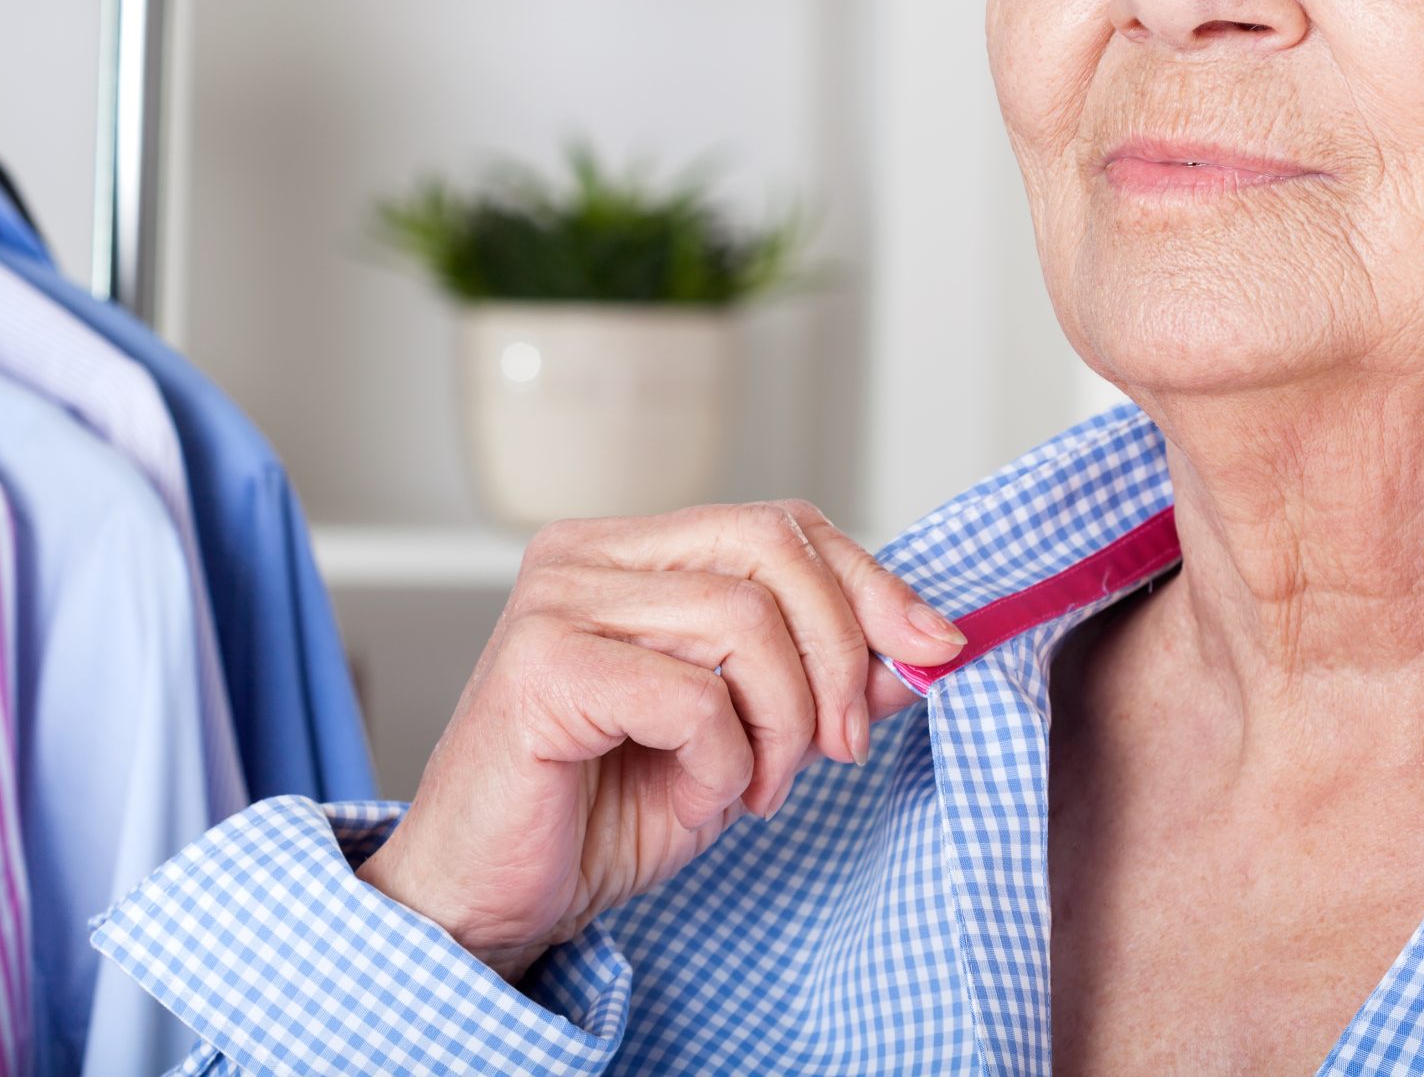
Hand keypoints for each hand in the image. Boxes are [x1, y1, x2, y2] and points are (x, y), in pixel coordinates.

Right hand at [353, 499, 968, 981]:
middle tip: (840, 748)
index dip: (871, 583)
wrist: (486, 899)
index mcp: (629, 551)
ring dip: (782, 722)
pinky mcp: (542, 666)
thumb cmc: (598, 815)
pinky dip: (723, 760)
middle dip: (838, 651)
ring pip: (743, 618)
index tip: (936, 648)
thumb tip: (930, 645)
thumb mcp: (747, 743)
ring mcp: (556, 602)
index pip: (780, 524)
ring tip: (755, 788)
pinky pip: (692, 695)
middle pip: (771, 546)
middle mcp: (584, 555)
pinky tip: (696, 796)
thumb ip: (827, 685)